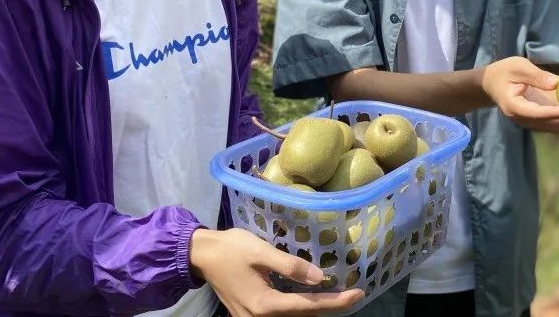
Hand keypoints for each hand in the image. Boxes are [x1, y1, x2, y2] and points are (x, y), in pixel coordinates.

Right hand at [190, 228, 363, 316]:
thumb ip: (291, 267)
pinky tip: (310, 298)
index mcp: (265, 304)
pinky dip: (298, 309)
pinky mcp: (248, 315)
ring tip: (338, 297)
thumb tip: (321, 278)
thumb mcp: (262, 252)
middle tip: (352, 295)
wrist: (200, 255)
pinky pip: (280, 315)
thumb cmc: (231, 249)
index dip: (336, 302)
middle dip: (329, 308)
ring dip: (315, 310)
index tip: (358, 294)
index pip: (309, 307)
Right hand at [480, 56, 558, 131]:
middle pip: (552, 125)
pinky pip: (557, 122)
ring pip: (557, 127)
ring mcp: (532, 121)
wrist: (491, 85)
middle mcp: (525, 119)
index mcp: (516, 108)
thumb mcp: (517, 67)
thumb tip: (557, 83)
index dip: (556, 113)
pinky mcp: (538, 119)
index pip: (538, 113)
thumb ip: (536, 76)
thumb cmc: (503, 72)